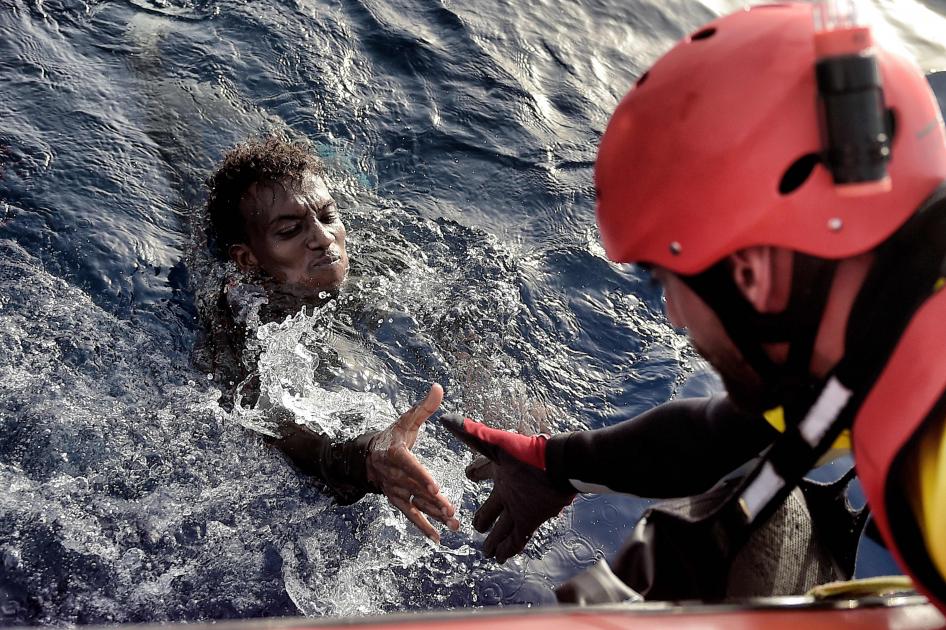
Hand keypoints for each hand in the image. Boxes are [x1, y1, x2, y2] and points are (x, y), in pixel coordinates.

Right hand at [366, 383, 459, 541]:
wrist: (368, 456)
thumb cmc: (393, 436)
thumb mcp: (407, 420)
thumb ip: (424, 407)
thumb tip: (438, 387)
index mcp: (395, 453)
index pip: (409, 466)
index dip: (421, 476)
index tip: (435, 486)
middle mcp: (392, 474)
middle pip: (415, 488)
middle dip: (434, 500)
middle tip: (451, 510)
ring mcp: (394, 490)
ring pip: (416, 503)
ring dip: (434, 515)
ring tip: (453, 523)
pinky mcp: (397, 500)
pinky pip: (410, 515)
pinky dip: (423, 527)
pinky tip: (437, 537)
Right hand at [441, 414, 575, 561]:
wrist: (560, 468)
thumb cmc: (528, 454)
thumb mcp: (495, 444)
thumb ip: (471, 433)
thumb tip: (445, 419)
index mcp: (500, 471)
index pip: (482, 471)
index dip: (475, 473)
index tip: (468, 475)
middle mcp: (508, 490)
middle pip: (492, 507)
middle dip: (484, 518)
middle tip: (477, 527)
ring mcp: (520, 507)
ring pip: (503, 527)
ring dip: (495, 539)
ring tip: (486, 552)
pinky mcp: (531, 520)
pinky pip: (517, 538)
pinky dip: (508, 549)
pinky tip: (500, 558)